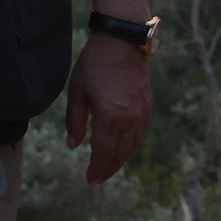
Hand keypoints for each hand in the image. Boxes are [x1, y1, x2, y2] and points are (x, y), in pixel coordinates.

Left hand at [64, 35, 150, 182]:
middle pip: (120, 154)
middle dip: (108, 168)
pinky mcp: (148, 106)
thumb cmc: (95, 64)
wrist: (122, 41)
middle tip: (97, 177)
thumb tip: (73, 146)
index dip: (96, 169)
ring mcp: (142, 114)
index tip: (90, 179)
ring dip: (121, 159)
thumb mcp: (77, 92)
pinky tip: (123, 147)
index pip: (103, 153)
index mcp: (110, 118)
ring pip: (133, 146)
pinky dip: (131, 145)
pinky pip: (141, 134)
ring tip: (108, 165)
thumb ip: (74, 122)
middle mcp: (130, 120)